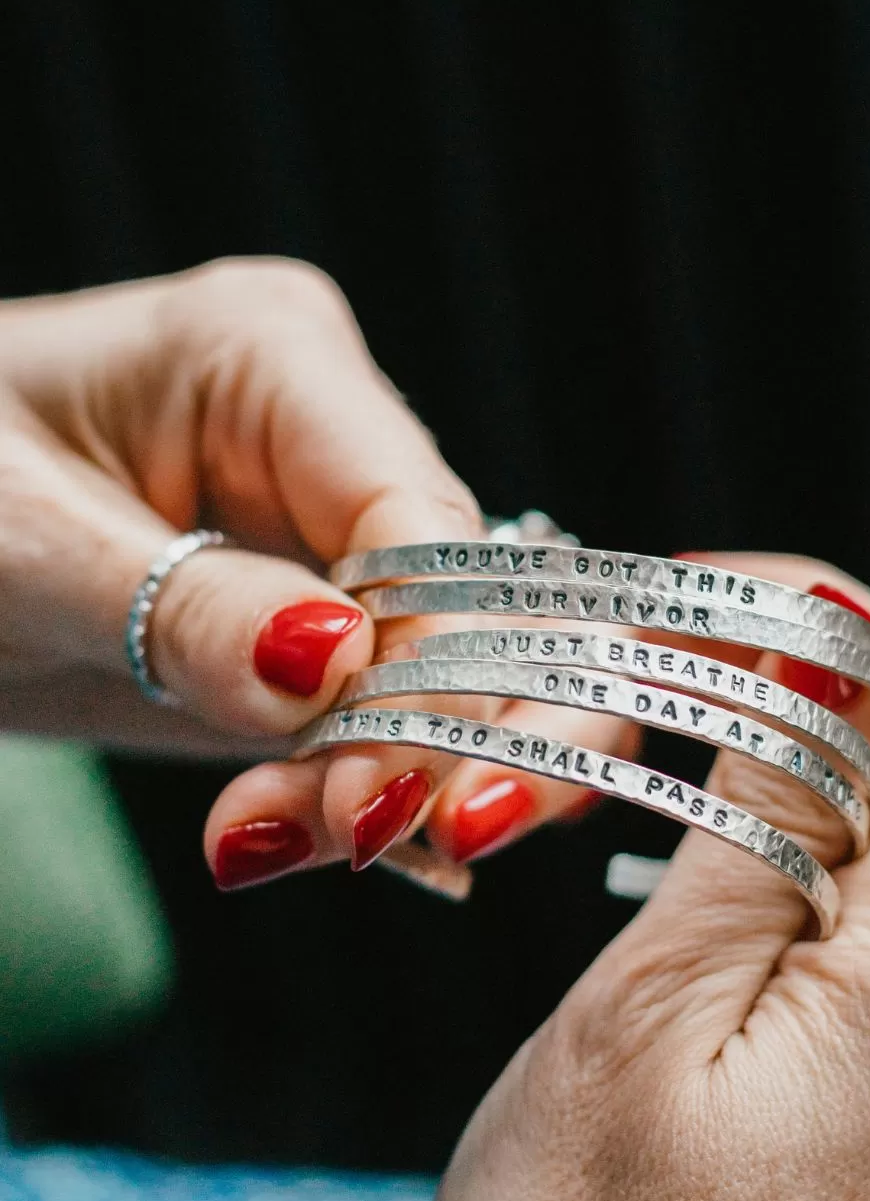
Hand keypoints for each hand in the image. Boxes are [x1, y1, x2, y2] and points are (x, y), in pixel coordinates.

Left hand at [0, 259, 633, 887]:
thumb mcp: (22, 541)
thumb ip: (181, 608)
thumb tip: (339, 668)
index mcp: (274, 359)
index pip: (419, 516)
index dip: (428, 660)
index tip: (375, 788)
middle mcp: (335, 446)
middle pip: (491, 597)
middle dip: (460, 728)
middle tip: (374, 832)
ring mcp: (335, 544)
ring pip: (467, 674)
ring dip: (414, 777)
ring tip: (291, 841)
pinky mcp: (322, 635)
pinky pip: (394, 722)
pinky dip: (365, 793)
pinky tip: (291, 837)